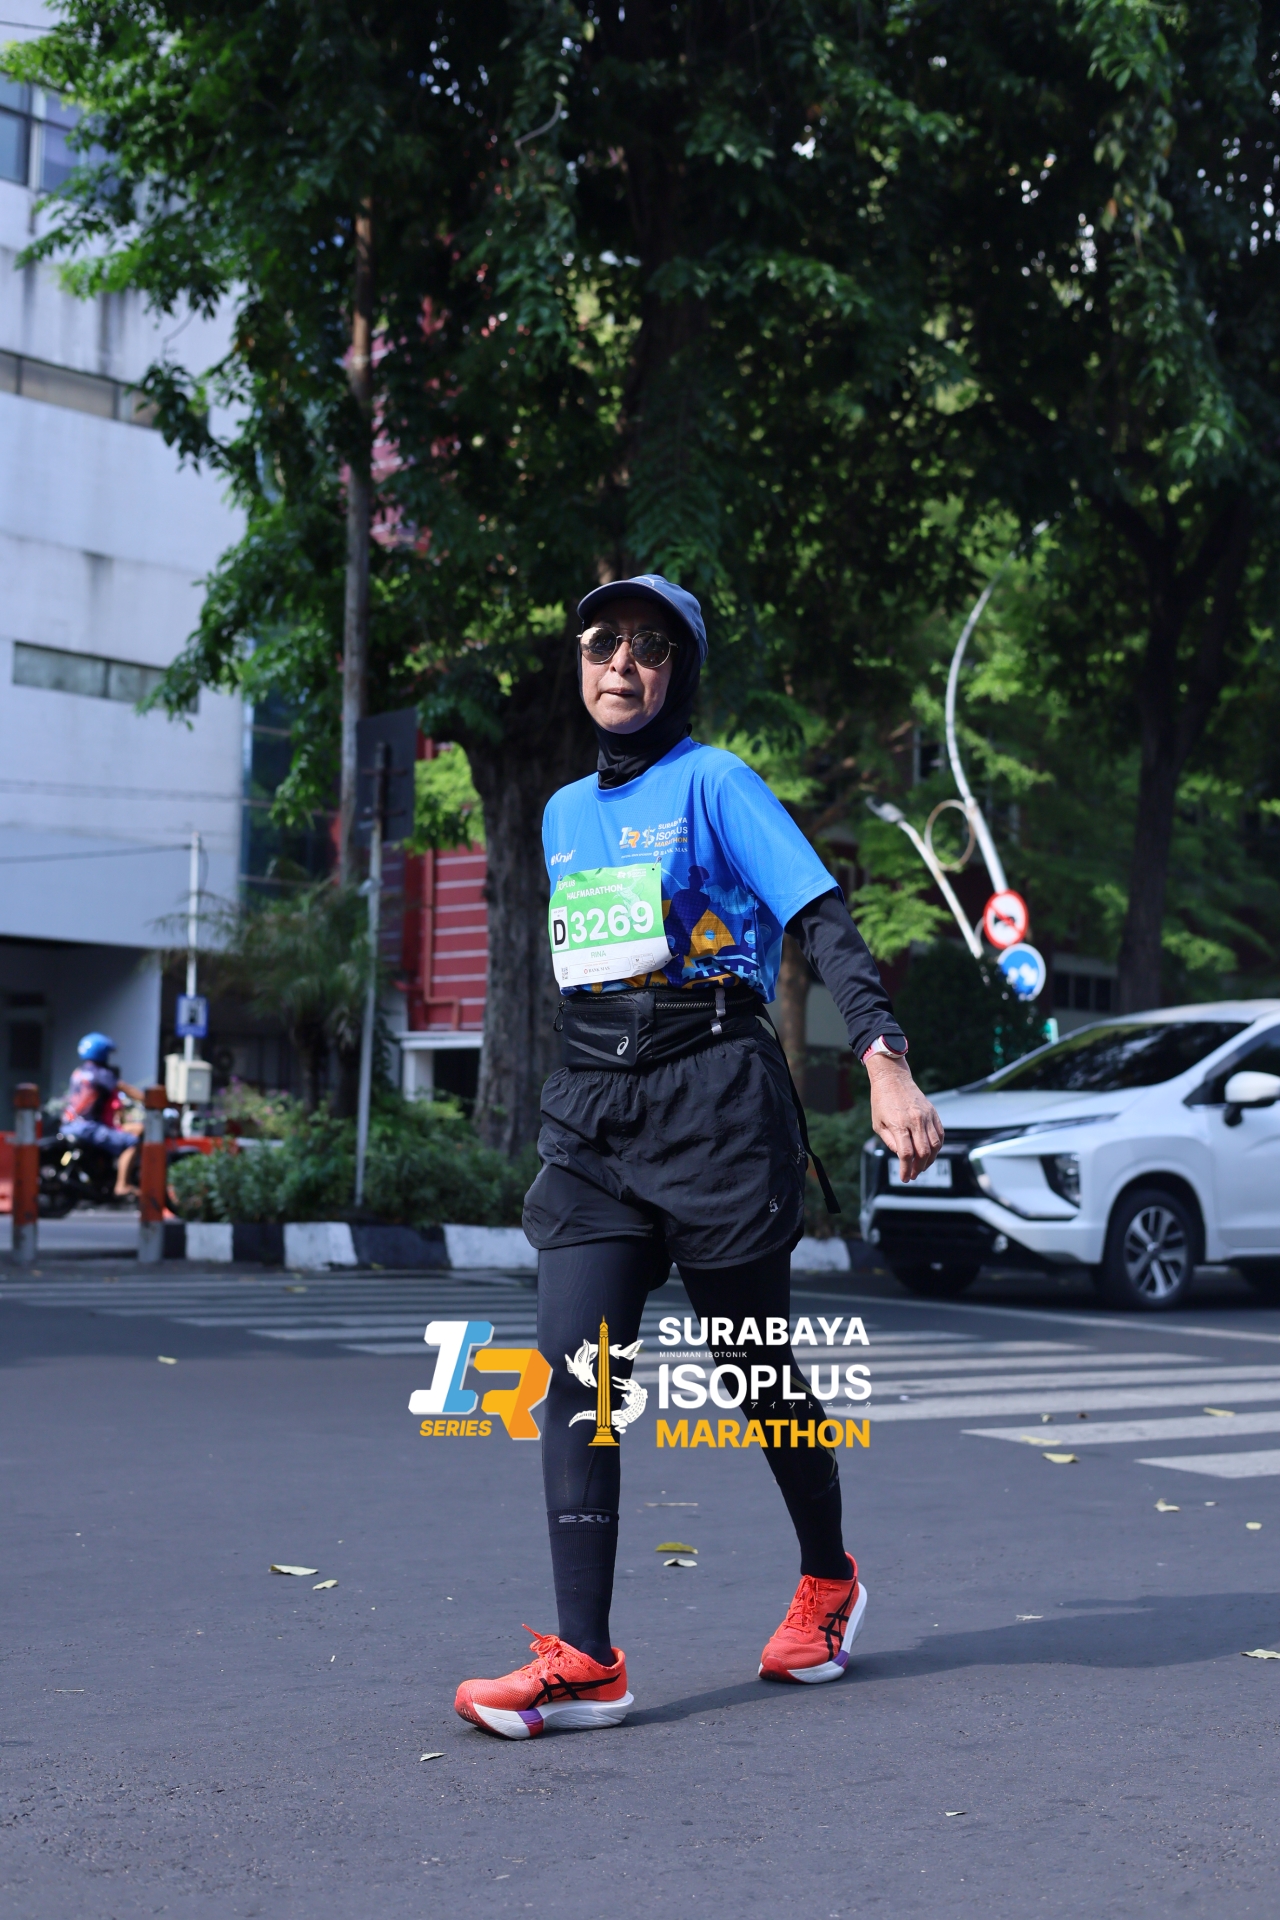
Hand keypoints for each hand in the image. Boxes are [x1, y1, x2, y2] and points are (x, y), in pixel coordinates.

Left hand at [865, 1054, 943, 1181]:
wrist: (893, 1078)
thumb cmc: (882, 1101)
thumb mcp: (878, 1124)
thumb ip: (890, 1142)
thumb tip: (901, 1156)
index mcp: (899, 1124)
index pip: (906, 1154)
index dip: (906, 1169)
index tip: (904, 1178)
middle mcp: (915, 1121)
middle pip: (923, 1152)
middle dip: (918, 1168)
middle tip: (913, 1175)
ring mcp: (926, 1116)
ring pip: (935, 1145)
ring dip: (930, 1160)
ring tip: (922, 1166)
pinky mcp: (933, 1113)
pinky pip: (940, 1134)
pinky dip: (937, 1147)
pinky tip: (931, 1153)